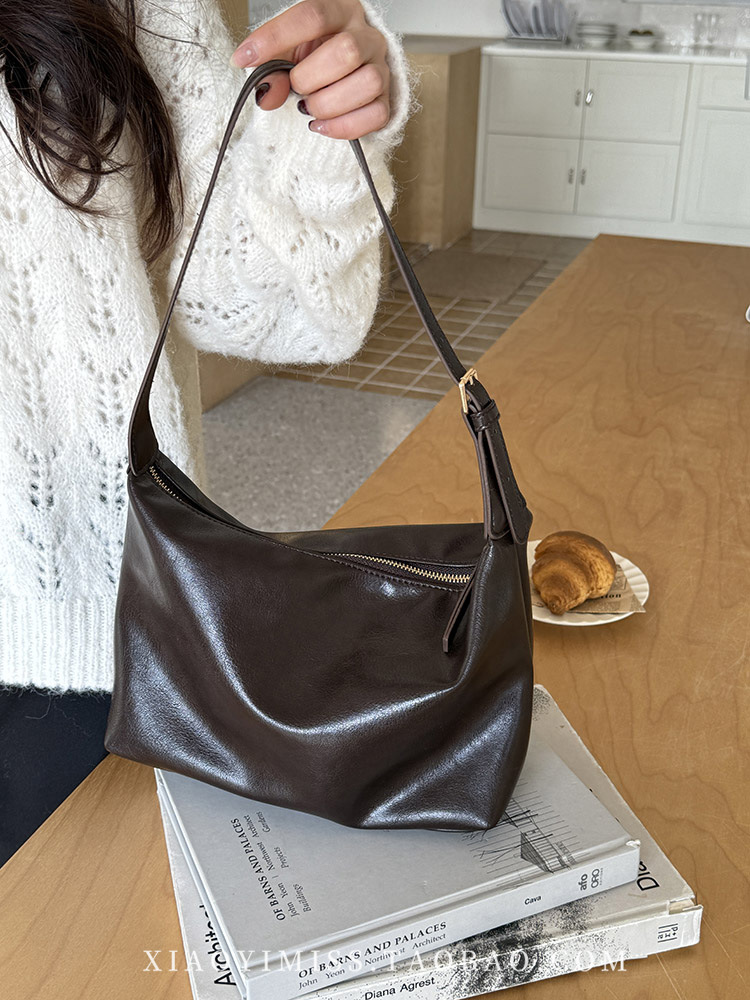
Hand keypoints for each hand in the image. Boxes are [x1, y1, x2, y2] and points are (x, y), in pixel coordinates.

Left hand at [229, 0, 390, 139]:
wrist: (350, 73)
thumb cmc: (317, 56)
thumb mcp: (290, 52)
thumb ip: (274, 68)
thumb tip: (266, 94)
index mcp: (340, 10)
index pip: (312, 15)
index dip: (275, 38)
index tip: (244, 59)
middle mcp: (366, 35)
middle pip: (346, 51)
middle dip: (311, 77)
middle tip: (298, 88)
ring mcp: (382, 67)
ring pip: (367, 83)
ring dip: (329, 103)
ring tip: (311, 107)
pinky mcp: (388, 99)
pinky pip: (376, 115)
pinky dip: (343, 127)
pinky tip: (322, 125)